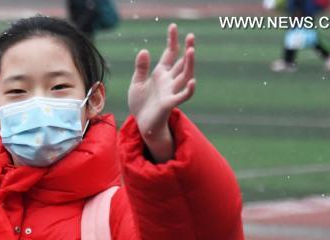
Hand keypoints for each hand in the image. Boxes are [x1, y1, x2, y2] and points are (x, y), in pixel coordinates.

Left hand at [127, 23, 195, 161]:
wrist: (142, 124)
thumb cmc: (141, 104)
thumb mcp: (137, 83)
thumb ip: (141, 68)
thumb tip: (144, 50)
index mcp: (161, 73)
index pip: (170, 54)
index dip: (172, 40)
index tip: (173, 26)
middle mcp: (169, 80)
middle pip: (181, 62)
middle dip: (187, 49)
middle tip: (191, 35)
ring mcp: (171, 91)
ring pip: (185, 75)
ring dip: (189, 64)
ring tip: (191, 51)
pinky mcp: (170, 103)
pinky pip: (182, 96)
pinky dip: (188, 89)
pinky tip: (192, 81)